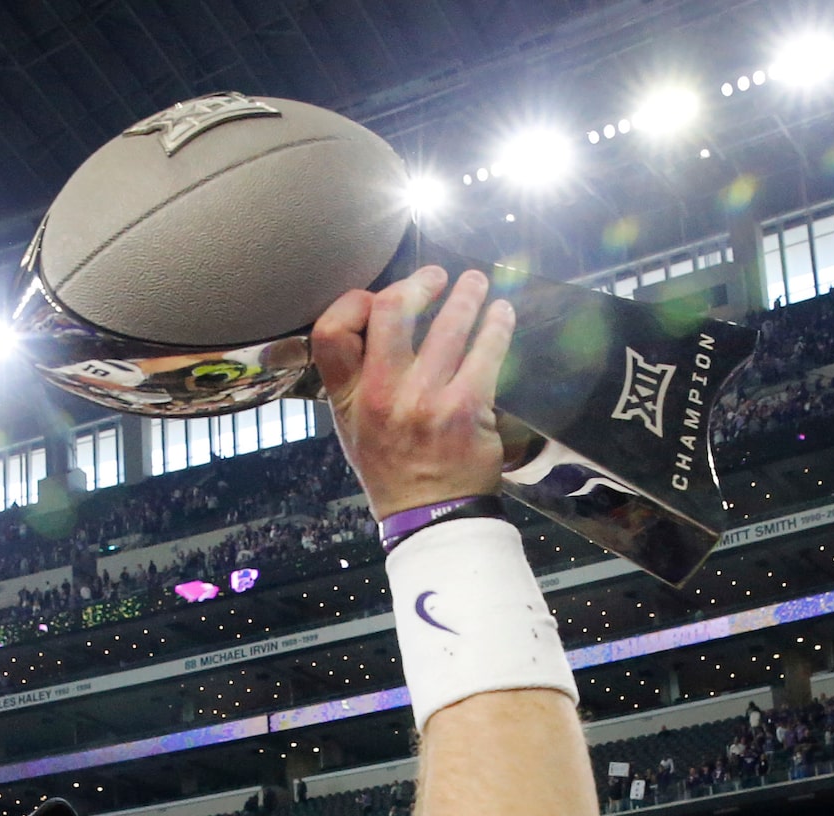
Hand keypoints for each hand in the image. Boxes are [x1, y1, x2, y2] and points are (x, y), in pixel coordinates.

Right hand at [311, 266, 513, 520]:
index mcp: (349, 399)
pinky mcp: (467, 409)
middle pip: (390, 310)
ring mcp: (426, 401)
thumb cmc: (393, 470)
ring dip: (468, 295)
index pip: (331, 332)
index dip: (353, 302)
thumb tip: (376, 324)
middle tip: (436, 279)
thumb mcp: (354, 429)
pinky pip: (486, 350)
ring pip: (449, 323)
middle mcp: (382, 396)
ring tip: (476, 284)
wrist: (429, 517)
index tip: (378, 298)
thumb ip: (356, 380)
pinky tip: (502, 314)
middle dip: (418, 283)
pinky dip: (498, 324)